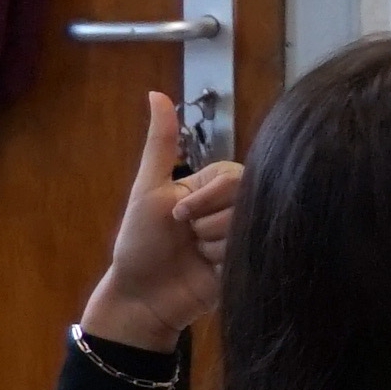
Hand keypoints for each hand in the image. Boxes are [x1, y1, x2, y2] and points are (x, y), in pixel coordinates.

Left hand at [76, 89, 242, 349]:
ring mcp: (241, 236)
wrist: (142, 297)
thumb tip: (157, 92)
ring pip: (246, 227)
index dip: (207, 197)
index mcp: (209, 187)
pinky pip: (251, 250)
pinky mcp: (249, 262)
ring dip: (214, 245)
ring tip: (197, 257)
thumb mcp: (147, 190)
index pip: (232, 176)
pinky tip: (210, 270)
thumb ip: (161, 143)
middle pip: (244, 200)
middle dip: (208, 222)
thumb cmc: (139, 243)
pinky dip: (224, 262)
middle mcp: (230, 208)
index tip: (179, 215)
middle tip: (186, 237)